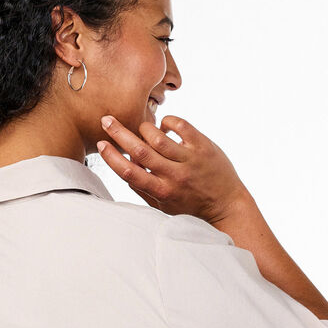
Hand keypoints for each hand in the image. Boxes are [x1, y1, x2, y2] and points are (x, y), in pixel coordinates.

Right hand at [97, 113, 249, 224]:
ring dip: (145, 128)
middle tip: (107, 120)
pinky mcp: (203, 146)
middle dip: (119, 133)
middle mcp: (174, 176)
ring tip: (141, 128)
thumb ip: (142, 188)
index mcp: (161, 192)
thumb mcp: (163, 205)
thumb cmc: (191, 207)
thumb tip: (124, 166)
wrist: (226, 206)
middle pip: (140, 151)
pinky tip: (164, 126)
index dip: (112, 157)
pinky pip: (180, 125)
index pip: (129, 173)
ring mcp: (190, 159)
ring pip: (158, 136)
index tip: (101, 144)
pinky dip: (167, 121)